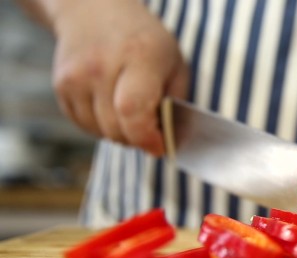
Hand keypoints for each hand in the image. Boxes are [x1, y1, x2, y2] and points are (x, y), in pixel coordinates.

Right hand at [50, 0, 188, 155]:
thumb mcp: (174, 64)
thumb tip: (168, 141)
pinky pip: (83, 125)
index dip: (146, 137)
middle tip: (150, 130)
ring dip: (119, 134)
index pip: (133, 110)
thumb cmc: (145, 42)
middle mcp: (102, 66)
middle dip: (138, 139)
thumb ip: (174, 103)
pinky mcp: (61, 85)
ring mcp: (76, 76)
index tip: (159, 146)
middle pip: (117, 128)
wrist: (95, 12)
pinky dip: (100, 126)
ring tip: (130, 113)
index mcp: (139, 57)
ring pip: (100, 131)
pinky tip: (110, 106)